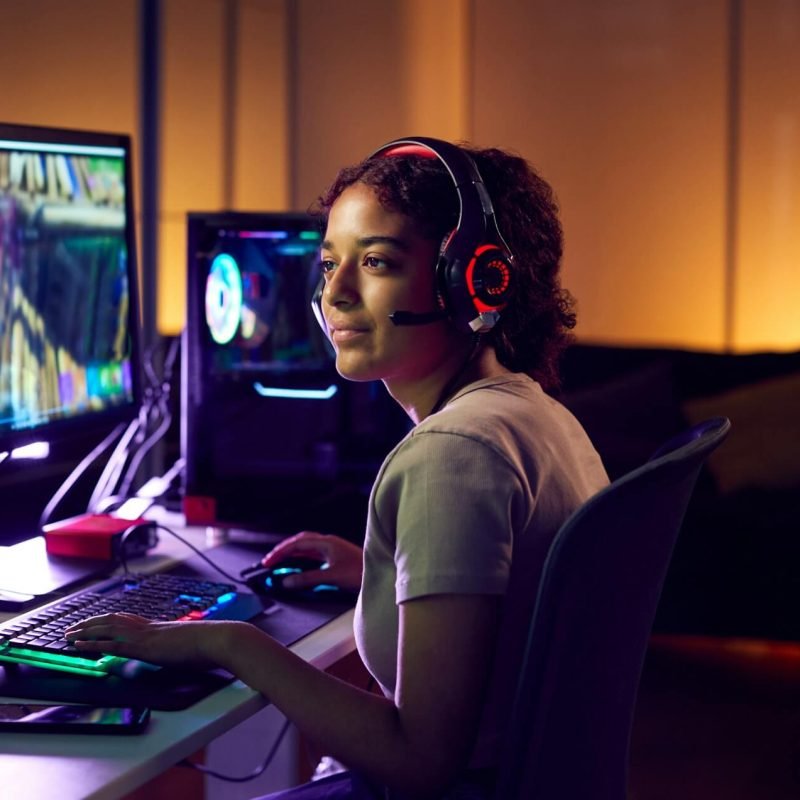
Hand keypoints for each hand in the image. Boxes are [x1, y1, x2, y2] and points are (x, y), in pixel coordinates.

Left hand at [64, 613, 242, 668]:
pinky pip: (112, 644)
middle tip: (73, 628)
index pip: (130, 620)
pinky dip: (92, 644)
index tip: (98, 623)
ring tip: (68, 635)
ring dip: (86, 631)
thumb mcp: (194, 646)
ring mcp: (147, 635)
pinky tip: (79, 646)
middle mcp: (151, 627)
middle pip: (114, 620)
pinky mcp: (144, 647)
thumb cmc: (212, 645)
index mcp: (162, 626)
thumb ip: (184, 648)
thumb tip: (186, 653)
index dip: (112, 621)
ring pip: (108, 628)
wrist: (219, 639)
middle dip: (92, 623)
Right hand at [260, 532, 362, 591]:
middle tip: (269, 560)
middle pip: (299, 541)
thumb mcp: (332, 576)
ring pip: (306, 546)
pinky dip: (301, 557)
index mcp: (326, 543)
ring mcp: (331, 547)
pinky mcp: (335, 554)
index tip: (268, 562)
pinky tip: (296, 564)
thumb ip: (309, 578)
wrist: (380, 570)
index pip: (297, 544)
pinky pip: (312, 552)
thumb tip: (287, 581)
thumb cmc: (360, 572)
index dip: (280, 552)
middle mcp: (327, 542)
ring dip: (291, 552)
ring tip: (278, 561)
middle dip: (283, 549)